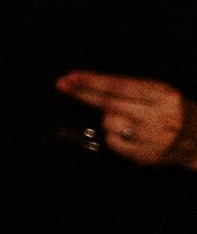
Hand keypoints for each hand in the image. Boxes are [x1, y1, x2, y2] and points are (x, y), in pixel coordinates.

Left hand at [57, 71, 196, 167]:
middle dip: (82, 94)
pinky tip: (129, 136)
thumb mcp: (159, 93)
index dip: (93, 81)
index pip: (121, 86)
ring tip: (128, 121)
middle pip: (110, 103)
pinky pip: (113, 143)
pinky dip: (113, 138)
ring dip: (108, 119)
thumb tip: (86, 84)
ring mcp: (153, 138)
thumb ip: (129, 89)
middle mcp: (159, 116)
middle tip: (61, 86)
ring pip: (109, 123)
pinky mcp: (146, 156)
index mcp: (163, 96)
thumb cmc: (172, 112)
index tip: (70, 77)